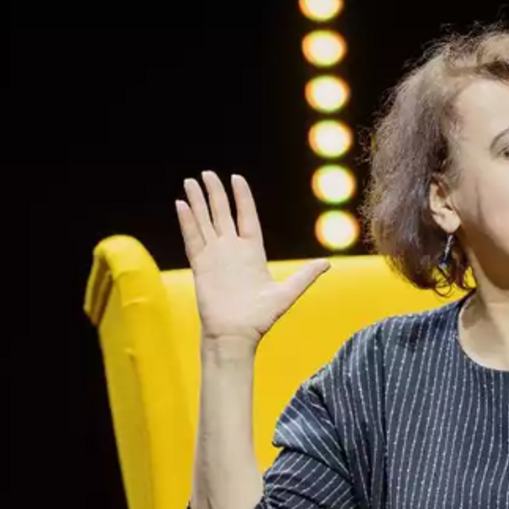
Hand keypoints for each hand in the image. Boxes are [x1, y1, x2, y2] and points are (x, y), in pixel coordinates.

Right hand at [176, 171, 328, 348]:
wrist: (236, 335)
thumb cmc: (260, 318)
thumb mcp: (286, 294)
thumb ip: (305, 276)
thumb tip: (326, 264)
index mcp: (253, 251)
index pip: (246, 216)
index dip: (242, 197)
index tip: (236, 178)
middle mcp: (232, 250)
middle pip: (222, 213)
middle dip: (215, 193)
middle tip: (207, 173)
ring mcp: (215, 256)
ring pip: (204, 222)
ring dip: (197, 202)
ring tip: (190, 182)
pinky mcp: (201, 266)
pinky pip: (193, 239)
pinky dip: (187, 222)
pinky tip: (182, 205)